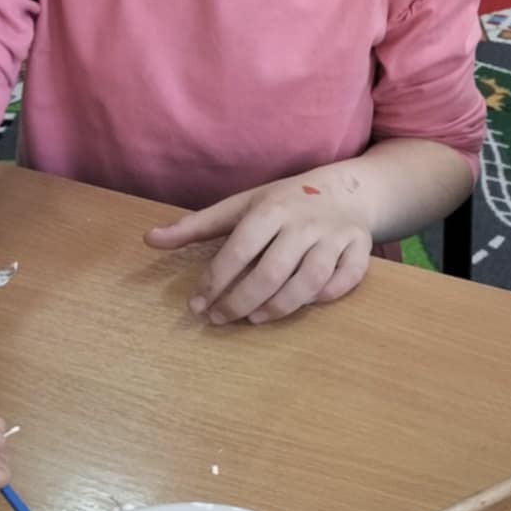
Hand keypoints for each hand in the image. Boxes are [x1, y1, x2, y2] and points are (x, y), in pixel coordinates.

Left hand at [145, 174, 372, 324]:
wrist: (349, 190)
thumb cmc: (285, 201)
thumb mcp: (241, 205)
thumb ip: (197, 226)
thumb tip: (149, 239)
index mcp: (272, 208)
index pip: (239, 250)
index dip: (215, 282)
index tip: (196, 305)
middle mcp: (305, 222)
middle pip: (272, 271)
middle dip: (241, 302)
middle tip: (219, 320)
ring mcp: (336, 236)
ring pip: (310, 280)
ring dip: (281, 306)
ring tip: (255, 319)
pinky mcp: (360, 249)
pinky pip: (344, 280)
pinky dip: (325, 297)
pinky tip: (302, 306)